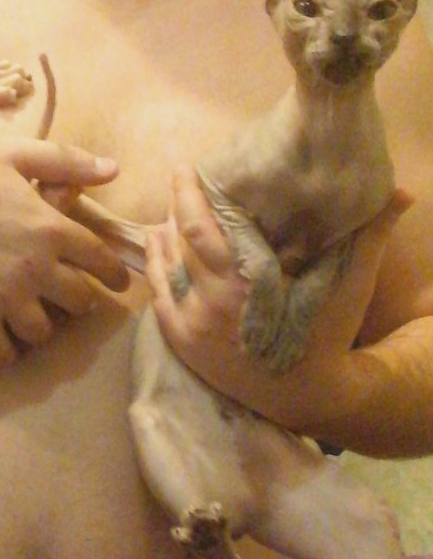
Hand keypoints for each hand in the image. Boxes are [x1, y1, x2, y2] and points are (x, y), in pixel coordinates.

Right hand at [0, 137, 129, 366]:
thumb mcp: (14, 157)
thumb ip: (66, 162)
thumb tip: (114, 170)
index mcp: (51, 228)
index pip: (102, 261)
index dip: (115, 275)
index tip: (116, 283)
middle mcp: (37, 267)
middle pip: (81, 303)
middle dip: (78, 302)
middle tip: (66, 298)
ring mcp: (7, 297)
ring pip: (44, 333)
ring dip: (39, 327)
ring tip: (29, 316)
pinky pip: (4, 354)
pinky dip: (4, 352)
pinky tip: (1, 341)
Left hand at [146, 165, 412, 433]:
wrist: (305, 394)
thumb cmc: (327, 334)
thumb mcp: (349, 283)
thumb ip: (370, 234)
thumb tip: (403, 192)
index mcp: (245, 282)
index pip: (199, 224)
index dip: (187, 191)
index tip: (184, 164)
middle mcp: (211, 302)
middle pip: (177, 239)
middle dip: (174, 205)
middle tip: (179, 180)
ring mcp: (192, 325)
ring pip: (163, 266)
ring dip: (162, 232)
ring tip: (168, 209)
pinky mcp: (182, 343)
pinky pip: (157, 295)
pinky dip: (155, 267)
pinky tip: (158, 245)